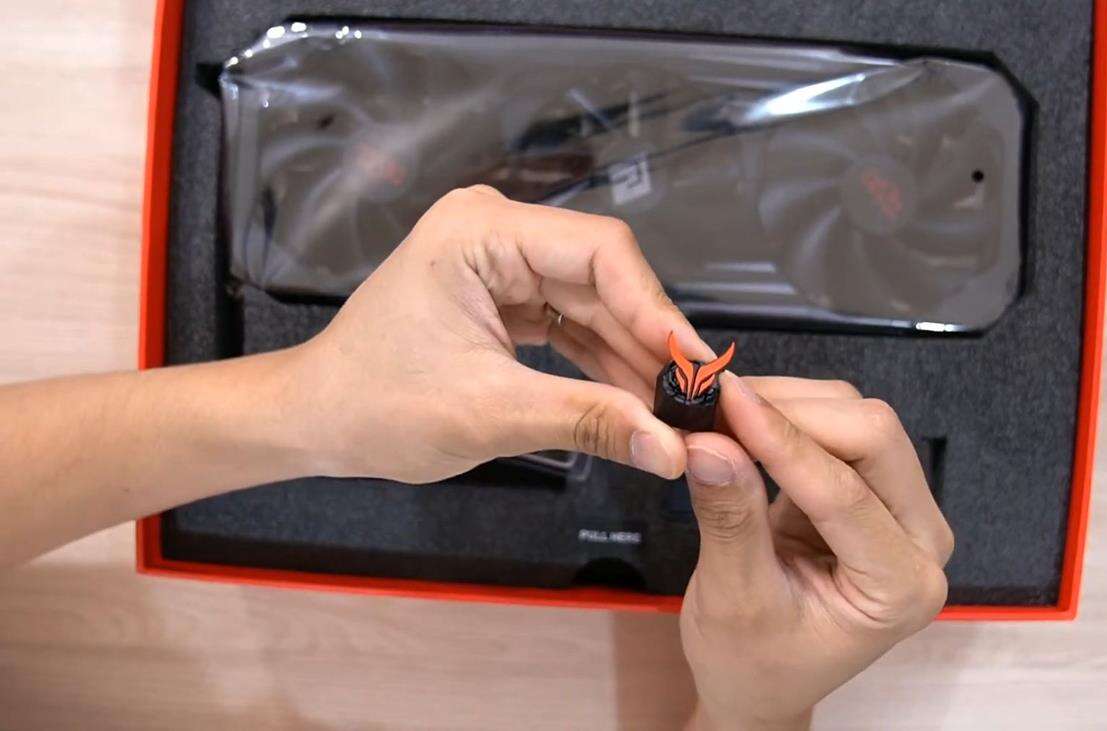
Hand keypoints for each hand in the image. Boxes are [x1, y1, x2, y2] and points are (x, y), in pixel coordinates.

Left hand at [281, 185, 715, 482]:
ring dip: (632, 359)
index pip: (601, 253)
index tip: (698, 368)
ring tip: (676, 412)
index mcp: (480, 232)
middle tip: (698, 401)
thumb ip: (588, 421)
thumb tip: (671, 448)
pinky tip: (637, 401)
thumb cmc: (374, 406)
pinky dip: (602, 363)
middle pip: (605, 278)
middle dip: (650, 343)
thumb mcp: (490, 414)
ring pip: (595, 304)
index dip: (657, 311)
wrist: (315, 420)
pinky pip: (572, 322)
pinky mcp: (505, 293)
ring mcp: (501, 260)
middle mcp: (495, 231)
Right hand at [680, 375, 953, 730]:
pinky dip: (784, 412)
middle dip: (792, 411)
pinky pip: (836, 425)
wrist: (760, 683)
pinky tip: (738, 419)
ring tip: (716, 411)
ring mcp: (900, 509)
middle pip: (873, 438)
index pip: (848, 492)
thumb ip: (730, 520)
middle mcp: (919, 540)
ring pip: (855, 418)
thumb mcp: (733, 601)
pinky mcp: (869, 486)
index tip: (723, 401)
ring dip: (786, 403)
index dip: (782, 441)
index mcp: (901, 587)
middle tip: (714, 402)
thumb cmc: (752, 663)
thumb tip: (709, 443)